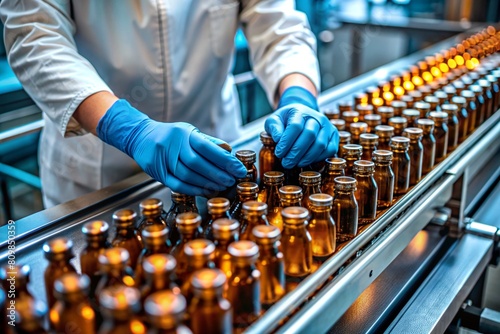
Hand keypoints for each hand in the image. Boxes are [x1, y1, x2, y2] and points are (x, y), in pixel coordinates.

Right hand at [97, 100, 246, 195]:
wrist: (140, 136)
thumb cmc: (171, 135)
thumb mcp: (189, 132)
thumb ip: (209, 142)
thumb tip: (229, 151)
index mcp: (184, 133)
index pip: (208, 148)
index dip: (225, 160)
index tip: (239, 169)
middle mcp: (172, 145)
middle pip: (197, 163)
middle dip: (217, 174)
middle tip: (231, 181)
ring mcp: (162, 159)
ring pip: (187, 175)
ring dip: (207, 183)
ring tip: (221, 187)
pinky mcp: (156, 172)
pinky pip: (177, 184)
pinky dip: (193, 189)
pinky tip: (206, 191)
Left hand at [265, 86, 338, 168]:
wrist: (302, 116)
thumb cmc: (287, 121)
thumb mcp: (275, 120)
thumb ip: (273, 127)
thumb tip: (278, 138)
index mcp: (300, 111)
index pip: (295, 126)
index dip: (286, 142)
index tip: (279, 153)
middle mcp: (317, 117)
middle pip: (309, 135)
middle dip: (296, 152)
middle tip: (286, 163)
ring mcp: (327, 127)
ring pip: (320, 144)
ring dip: (306, 158)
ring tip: (295, 164)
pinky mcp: (333, 136)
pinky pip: (329, 150)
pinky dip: (318, 158)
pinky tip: (306, 162)